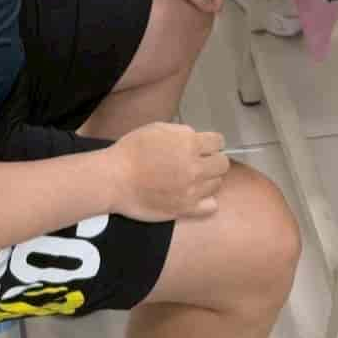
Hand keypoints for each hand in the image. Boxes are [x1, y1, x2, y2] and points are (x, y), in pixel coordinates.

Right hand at [108, 123, 229, 220]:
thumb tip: (197, 139)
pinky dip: (206, 200)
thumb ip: (182, 133)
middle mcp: (195, 166)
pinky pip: (211, 206)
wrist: (115, 179)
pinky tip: (193, 195)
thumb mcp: (158, 128)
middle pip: (222, 164)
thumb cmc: (132, 150)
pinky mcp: (186, 209)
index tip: (204, 146)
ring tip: (191, 179)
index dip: (211, 143)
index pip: (219, 141)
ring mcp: (192, 190)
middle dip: (213, 160)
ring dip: (207, 179)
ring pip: (217, 183)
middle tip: (199, 162)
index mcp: (189, 143)